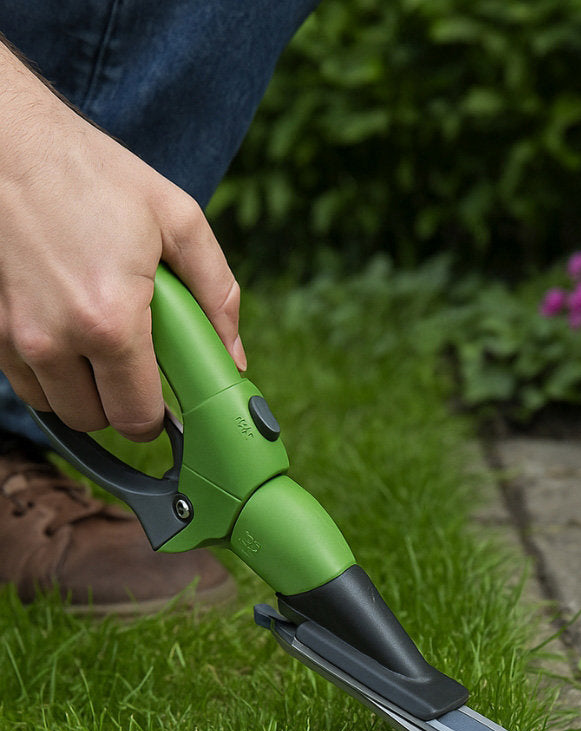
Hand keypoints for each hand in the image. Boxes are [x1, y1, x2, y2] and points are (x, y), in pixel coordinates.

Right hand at [0, 40, 245, 441]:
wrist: (4, 136)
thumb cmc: (93, 174)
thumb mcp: (178, 222)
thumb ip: (219, 296)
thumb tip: (234, 359)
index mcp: (110, 321)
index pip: (137, 417)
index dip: (159, 417)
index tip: (168, 401)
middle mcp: (53, 338)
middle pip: (95, 421)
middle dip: (121, 404)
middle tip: (136, 367)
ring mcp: (9, 334)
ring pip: (54, 406)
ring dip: (81, 390)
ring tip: (99, 342)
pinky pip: (21, 378)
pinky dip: (47, 369)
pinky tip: (66, 329)